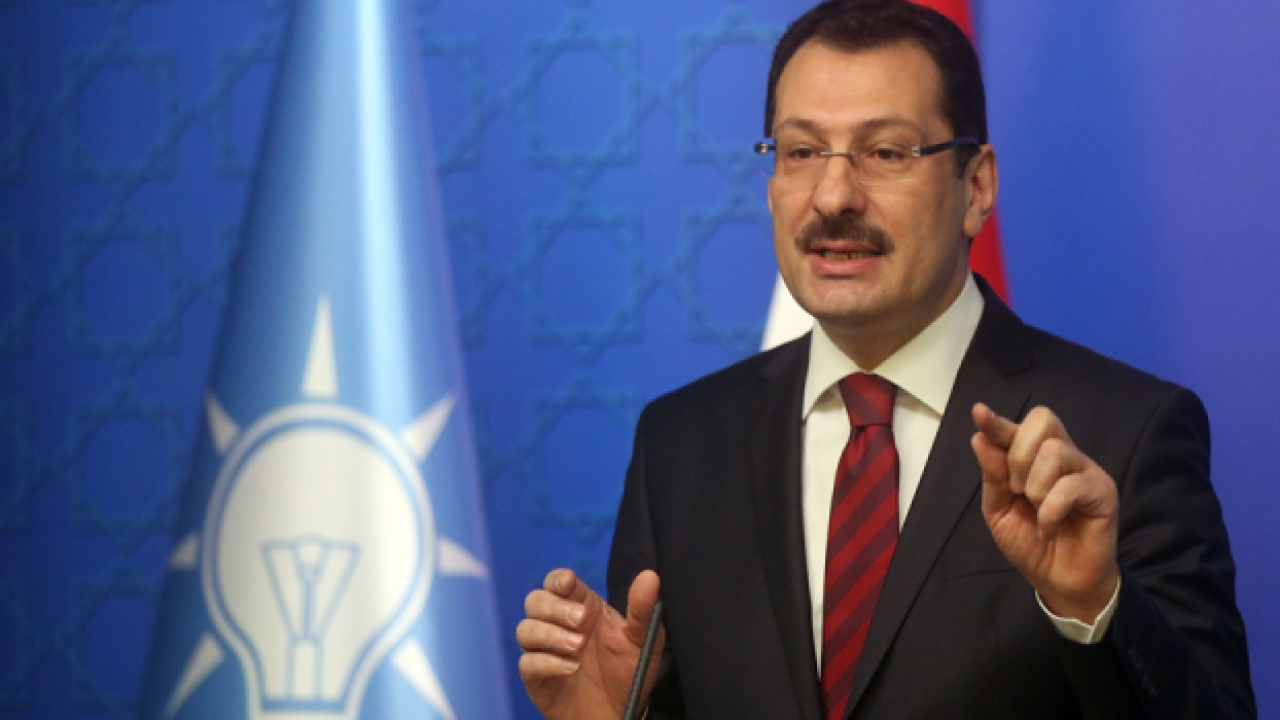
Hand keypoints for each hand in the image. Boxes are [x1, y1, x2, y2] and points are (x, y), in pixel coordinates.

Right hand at [517, 568, 663, 719]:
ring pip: (525, 629)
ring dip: (549, 634)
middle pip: (535, 600)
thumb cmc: (627, 671)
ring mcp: (544, 649)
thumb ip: (643, 609)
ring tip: (577, 648)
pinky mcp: (535, 675)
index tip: (568, 583)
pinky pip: (526, 662)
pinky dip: (546, 662)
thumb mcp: (642, 640)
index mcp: (582, 607)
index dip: (558, 579)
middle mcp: (558, 624)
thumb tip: (650, 576)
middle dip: (554, 607)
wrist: (617, 712)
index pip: (557, 582)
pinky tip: (570, 668)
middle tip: (580, 621)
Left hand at [971, 404, 1119, 622]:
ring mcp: (1085, 471)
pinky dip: (1051, 509)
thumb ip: (992, 476)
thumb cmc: (1031, 542)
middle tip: (1017, 489)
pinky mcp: (1103, 491)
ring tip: (1037, 509)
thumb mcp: (1000, 510)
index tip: (979, 413)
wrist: (1059, 581)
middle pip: (1043, 421)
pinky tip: (1050, 525)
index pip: (1020, 426)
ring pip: (1056, 450)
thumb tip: (979, 438)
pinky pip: (1072, 485)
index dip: (997, 421)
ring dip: (1035, 486)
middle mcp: (1063, 456)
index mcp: (1035, 458)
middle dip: (1019, 455)